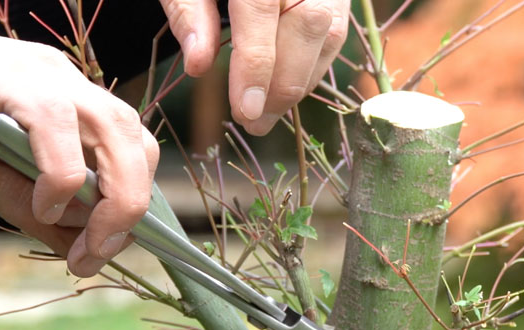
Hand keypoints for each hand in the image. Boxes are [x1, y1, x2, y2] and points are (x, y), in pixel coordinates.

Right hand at [0, 0, 158, 276]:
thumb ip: (31, 207)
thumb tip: (83, 248)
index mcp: (64, 106)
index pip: (131, 154)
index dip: (132, 209)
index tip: (100, 258)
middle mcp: (62, 83)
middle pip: (135, 142)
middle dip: (134, 209)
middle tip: (98, 256)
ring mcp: (36, 74)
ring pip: (114, 129)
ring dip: (115, 196)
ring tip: (87, 243)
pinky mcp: (0, 73)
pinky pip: (55, 120)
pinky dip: (61, 171)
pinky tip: (42, 200)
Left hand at [160, 0, 349, 134]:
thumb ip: (188, 11)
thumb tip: (198, 66)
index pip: (261, 14)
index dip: (256, 67)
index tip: (245, 111)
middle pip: (307, 27)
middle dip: (283, 85)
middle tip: (253, 124)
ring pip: (329, 34)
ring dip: (299, 82)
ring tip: (266, 113)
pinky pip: (335, 32)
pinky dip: (311, 67)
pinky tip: (285, 89)